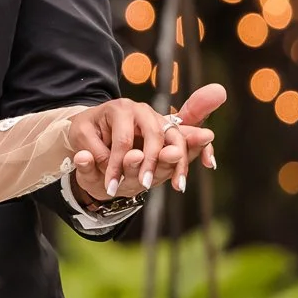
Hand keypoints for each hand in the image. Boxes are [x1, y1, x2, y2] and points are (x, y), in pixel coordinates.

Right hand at [66, 84, 226, 200]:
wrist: (88, 148)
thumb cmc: (129, 154)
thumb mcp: (156, 158)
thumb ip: (187, 145)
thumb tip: (212, 127)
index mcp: (158, 120)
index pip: (177, 137)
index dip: (179, 161)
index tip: (180, 186)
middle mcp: (139, 111)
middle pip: (154, 136)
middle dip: (150, 164)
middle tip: (144, 184)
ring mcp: (112, 112)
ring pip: (123, 143)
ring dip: (119, 168)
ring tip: (113, 187)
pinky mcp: (86, 123)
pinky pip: (96, 149)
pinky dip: (95, 162)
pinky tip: (90, 166)